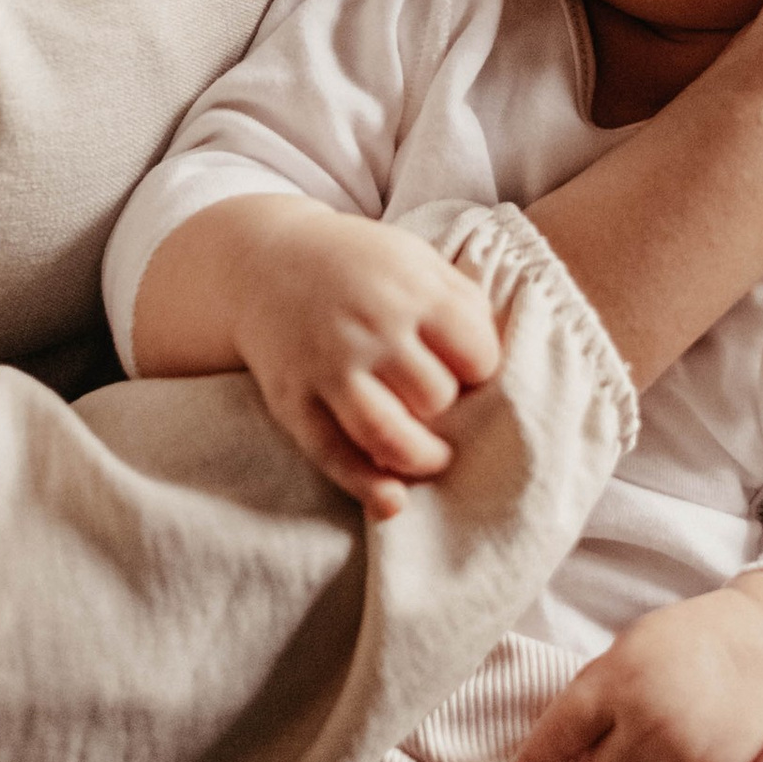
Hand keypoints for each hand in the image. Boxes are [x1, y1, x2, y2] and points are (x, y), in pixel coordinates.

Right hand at [132, 198, 499, 518]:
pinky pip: (334, 455)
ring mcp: (328, 367)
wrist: (262, 263)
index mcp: (410, 290)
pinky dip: (366, 486)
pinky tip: (392, 501)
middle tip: (438, 405)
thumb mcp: (415, 260)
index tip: (466, 370)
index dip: (479, 369)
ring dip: (420, 458)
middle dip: (447, 409)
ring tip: (430, 457)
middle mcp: (370, 328)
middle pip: (436, 397)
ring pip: (389, 436)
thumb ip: (461, 302)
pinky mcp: (293, 400)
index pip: (476, 355)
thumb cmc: (357, 266)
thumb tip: (500, 361)